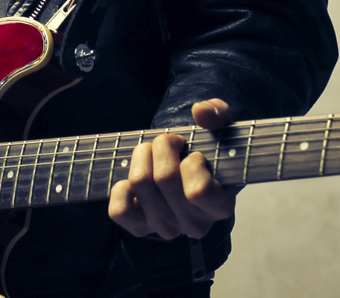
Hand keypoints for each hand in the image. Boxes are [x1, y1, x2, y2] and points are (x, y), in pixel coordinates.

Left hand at [108, 98, 237, 239]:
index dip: (192, 163)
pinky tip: (133, 181)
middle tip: (169, 143)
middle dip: (163, 146)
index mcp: (220, 206)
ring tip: (151, 153)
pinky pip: (119, 210)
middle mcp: (194, 224)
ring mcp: (167, 228)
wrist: (188, 176)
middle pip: (164, 178)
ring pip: (140, 183)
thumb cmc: (206, 155)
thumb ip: (218, 115)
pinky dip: (121, 189)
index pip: (199, 191)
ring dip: (142, 156)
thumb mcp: (218, 132)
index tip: (195, 154)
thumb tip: (201, 111)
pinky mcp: (140, 228)